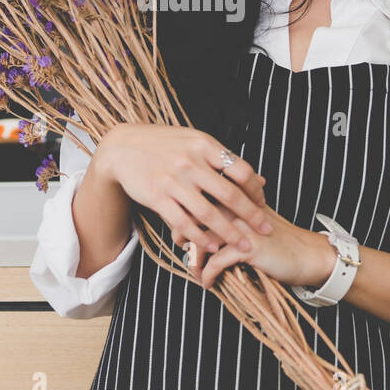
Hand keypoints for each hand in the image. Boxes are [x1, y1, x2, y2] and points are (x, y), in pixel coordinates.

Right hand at [94, 123, 270, 254]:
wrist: (122, 147)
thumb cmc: (164, 144)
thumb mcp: (195, 142)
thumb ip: (224, 160)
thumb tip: (259, 180)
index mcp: (204, 145)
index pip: (240, 170)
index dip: (256, 190)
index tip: (263, 204)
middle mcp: (190, 162)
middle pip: (230, 194)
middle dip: (252, 216)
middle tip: (266, 230)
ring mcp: (173, 181)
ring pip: (208, 214)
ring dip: (229, 233)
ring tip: (243, 246)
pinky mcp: (157, 197)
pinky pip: (184, 223)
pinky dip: (200, 237)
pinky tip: (212, 246)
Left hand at [185, 202, 336, 291]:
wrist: (307, 254)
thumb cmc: (277, 240)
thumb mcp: (251, 220)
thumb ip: (227, 215)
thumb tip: (195, 226)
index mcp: (234, 196)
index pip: (197, 201)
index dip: (183, 220)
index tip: (180, 236)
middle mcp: (235, 206)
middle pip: (193, 220)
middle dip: (183, 238)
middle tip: (183, 252)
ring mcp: (241, 226)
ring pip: (201, 242)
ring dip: (194, 261)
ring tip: (195, 272)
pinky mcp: (247, 247)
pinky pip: (215, 263)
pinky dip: (208, 275)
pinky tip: (208, 283)